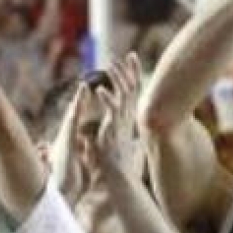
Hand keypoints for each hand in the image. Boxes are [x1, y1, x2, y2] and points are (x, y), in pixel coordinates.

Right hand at [48, 83, 89, 203]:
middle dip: (80, 99)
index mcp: (74, 142)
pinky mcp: (67, 142)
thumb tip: (84, 147)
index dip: (84, 108)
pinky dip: (76, 113)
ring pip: (73, 115)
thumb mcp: (82, 163)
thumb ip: (83, 153)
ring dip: (78, 101)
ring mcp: (66, 139)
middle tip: (85, 83)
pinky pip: (72, 124)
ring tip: (83, 86)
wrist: (64, 192)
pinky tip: (78, 104)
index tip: (88, 95)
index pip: (79, 121)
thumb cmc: (72, 181)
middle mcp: (68, 138)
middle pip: (75, 114)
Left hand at [83, 53, 142, 178]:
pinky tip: (99, 89)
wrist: (116, 176)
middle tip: (125, 56)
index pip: (133, 90)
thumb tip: (109, 117)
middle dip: (129, 71)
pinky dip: (106, 99)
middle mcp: (127, 117)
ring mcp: (121, 122)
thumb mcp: (113, 136)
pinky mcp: (113, 129)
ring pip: (123, 95)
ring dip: (117, 80)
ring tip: (110, 66)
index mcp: (127, 116)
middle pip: (132, 89)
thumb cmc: (114, 160)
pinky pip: (111, 110)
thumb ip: (111, 125)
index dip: (133, 73)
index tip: (132, 57)